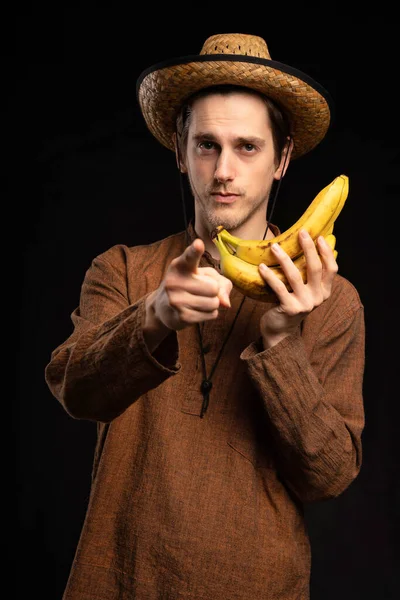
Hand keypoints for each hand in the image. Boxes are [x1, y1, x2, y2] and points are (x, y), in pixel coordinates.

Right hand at [149, 238, 231, 331]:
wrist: (164, 308)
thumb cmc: (191, 286)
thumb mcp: (207, 277)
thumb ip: (222, 283)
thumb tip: (226, 304)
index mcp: (180, 265)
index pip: (189, 257)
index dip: (195, 250)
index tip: (198, 244)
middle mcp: (174, 281)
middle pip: (214, 288)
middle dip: (214, 291)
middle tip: (200, 290)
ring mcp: (176, 300)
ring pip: (214, 303)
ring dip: (212, 304)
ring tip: (198, 301)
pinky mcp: (181, 316)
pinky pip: (211, 315)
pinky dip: (210, 314)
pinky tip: (197, 311)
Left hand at [258, 229, 337, 347]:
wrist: (280, 329)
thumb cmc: (291, 303)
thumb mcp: (305, 290)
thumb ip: (309, 275)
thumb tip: (309, 245)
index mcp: (324, 292)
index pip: (331, 269)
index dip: (327, 252)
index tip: (319, 237)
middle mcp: (318, 298)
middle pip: (315, 268)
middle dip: (308, 248)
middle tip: (301, 233)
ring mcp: (305, 304)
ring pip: (295, 276)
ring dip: (284, 259)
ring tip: (274, 246)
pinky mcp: (290, 309)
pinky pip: (279, 288)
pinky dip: (269, 276)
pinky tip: (262, 267)